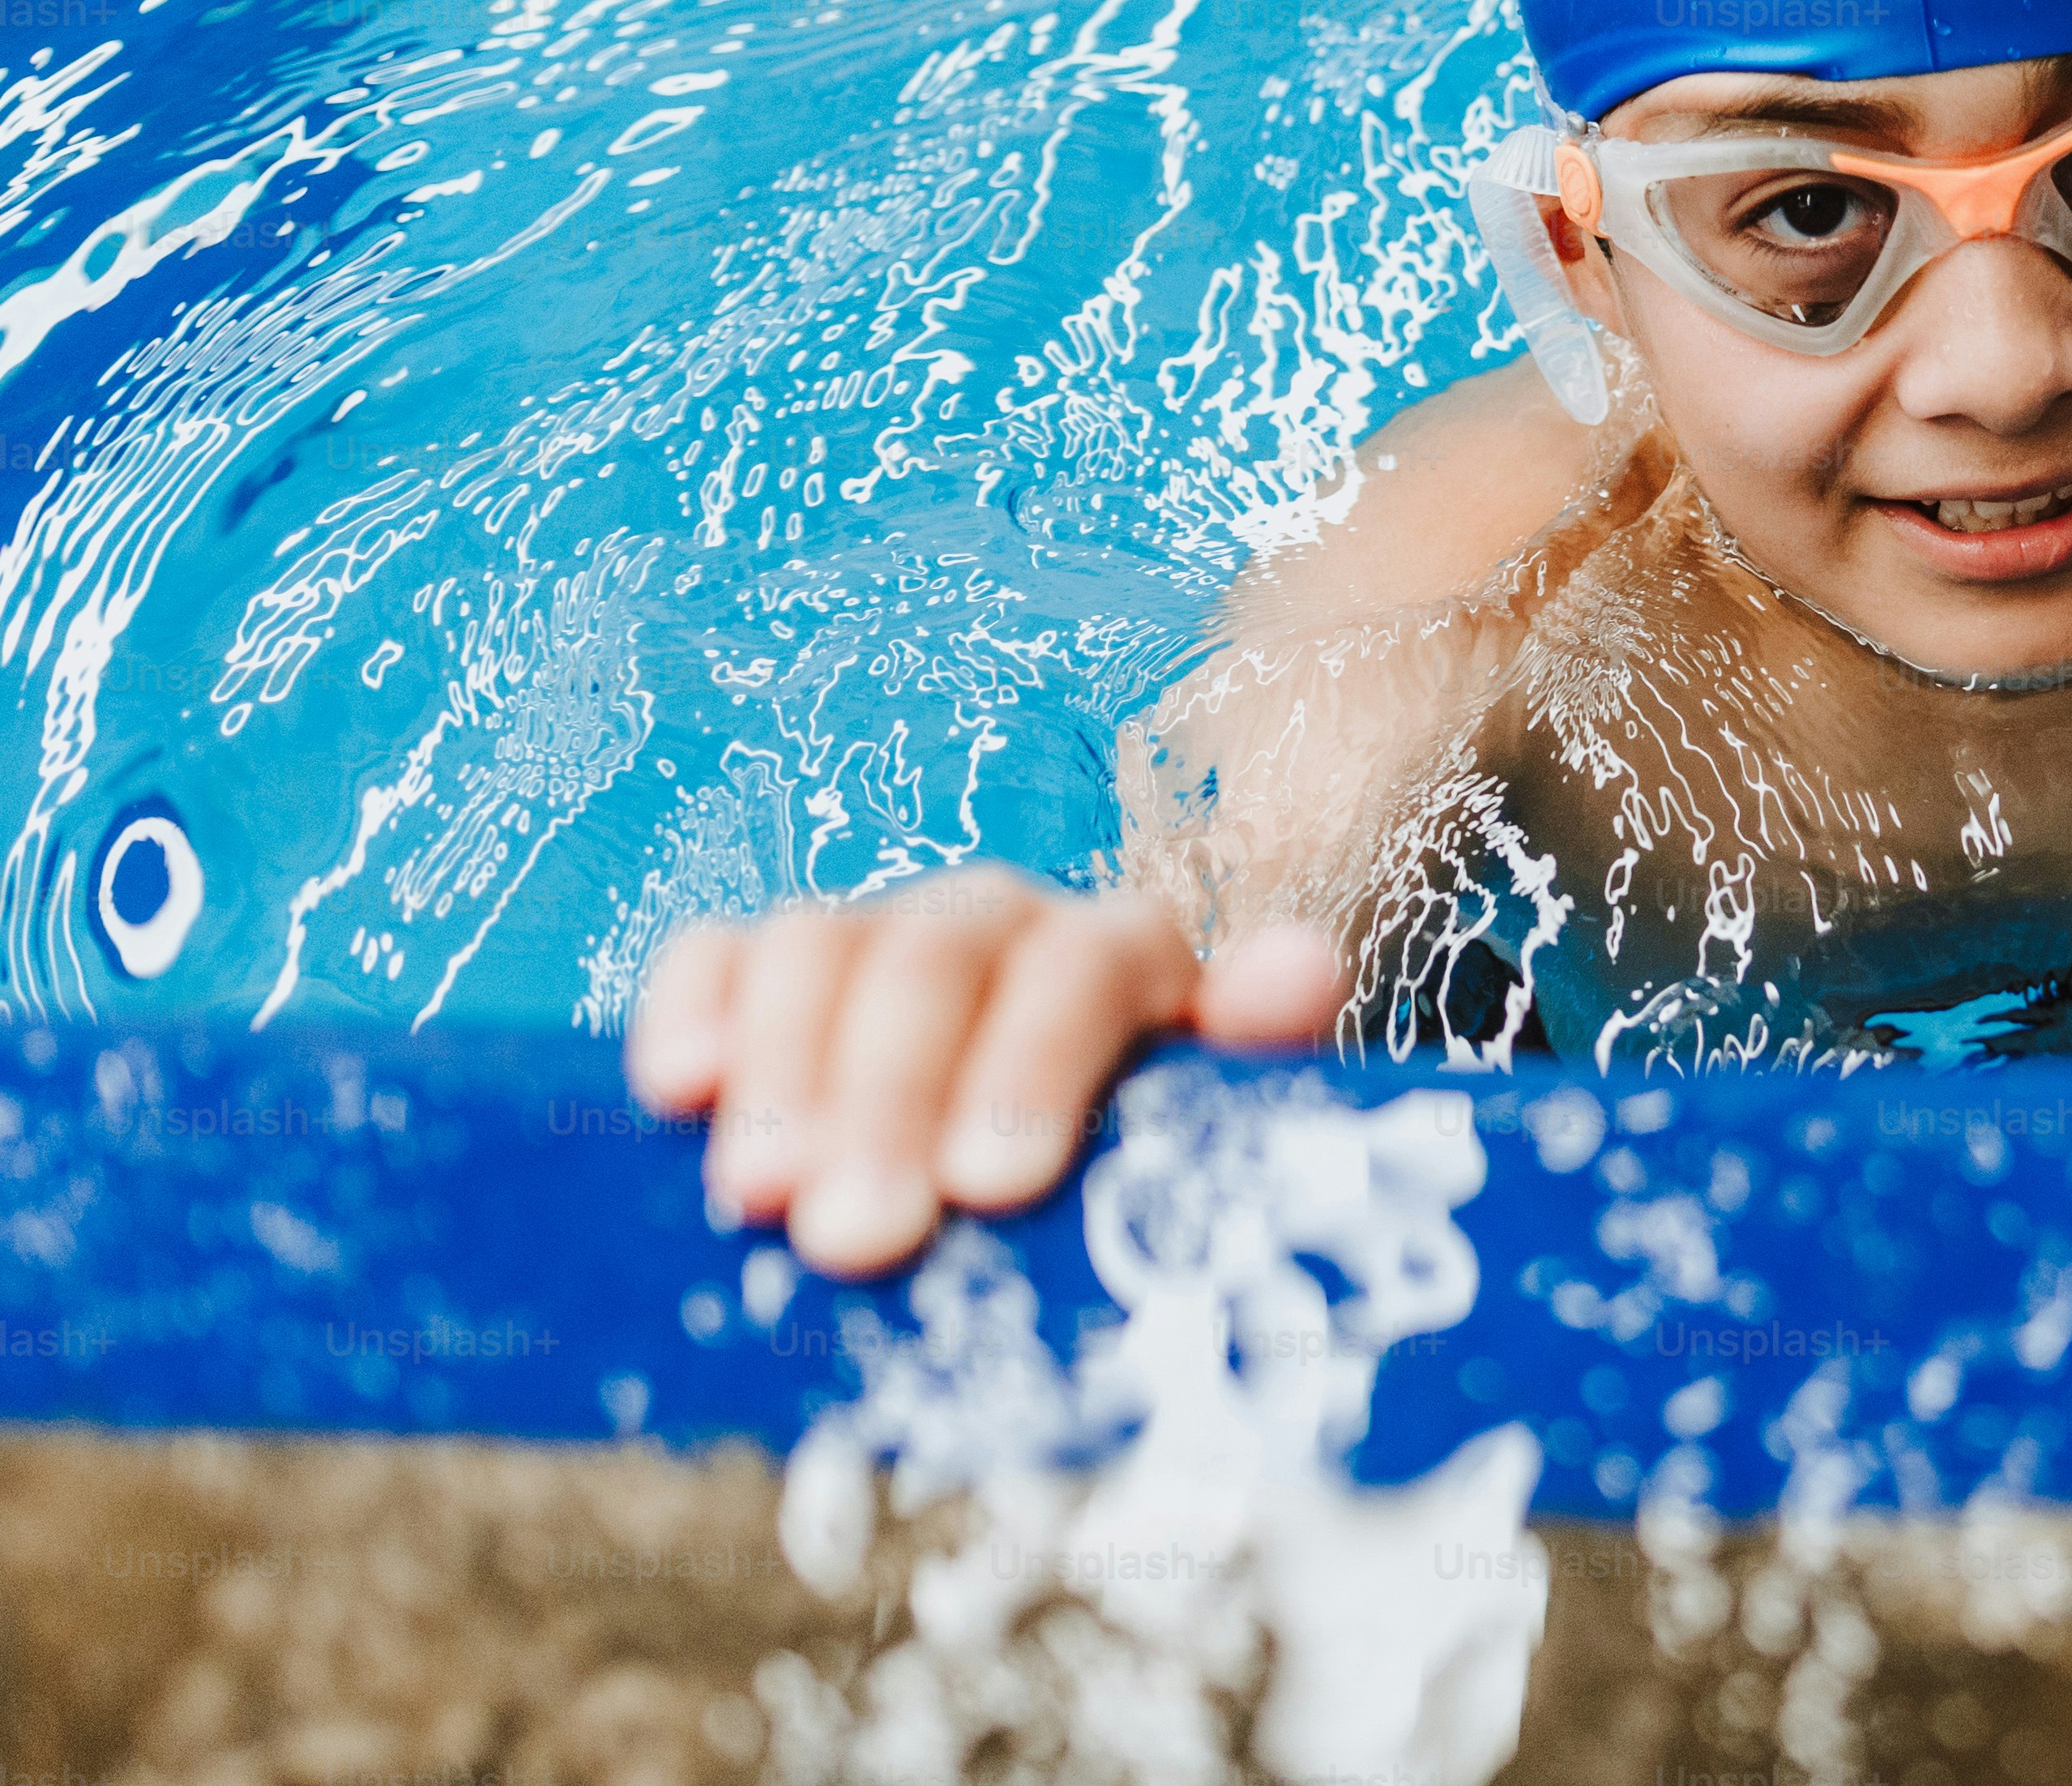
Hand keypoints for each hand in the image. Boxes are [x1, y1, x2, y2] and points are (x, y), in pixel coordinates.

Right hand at [624, 867, 1345, 1276]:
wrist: (1029, 1169)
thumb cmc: (1126, 1174)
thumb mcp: (1207, 1131)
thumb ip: (1252, 1056)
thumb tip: (1304, 970)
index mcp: (1125, 956)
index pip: (1087, 967)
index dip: (1035, 1064)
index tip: (993, 1187)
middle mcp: (1003, 922)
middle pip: (938, 961)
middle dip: (892, 1097)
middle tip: (856, 1238)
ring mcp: (882, 934)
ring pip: (823, 945)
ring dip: (788, 1070)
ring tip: (759, 1197)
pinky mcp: (774, 970)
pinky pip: (723, 952)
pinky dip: (696, 1009)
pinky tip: (678, 1091)